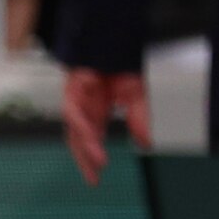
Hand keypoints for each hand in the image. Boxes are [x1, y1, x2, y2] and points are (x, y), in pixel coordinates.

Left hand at [62, 68, 151, 184]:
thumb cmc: (118, 63)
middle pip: (78, 139)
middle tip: (93, 178)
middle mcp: (83, 108)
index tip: (96, 179)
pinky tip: (92, 135)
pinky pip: (73, 110)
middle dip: (84, 160)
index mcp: (96, 111)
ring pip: (76, 128)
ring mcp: (75, 98)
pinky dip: (82, 124)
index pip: (90, 141)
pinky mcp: (71, 88)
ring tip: (98, 161)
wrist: (111, 38)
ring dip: (87, 146)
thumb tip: (146, 144)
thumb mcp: (135, 96)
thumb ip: (140, 119)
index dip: (91, 160)